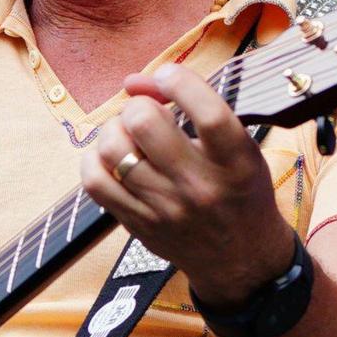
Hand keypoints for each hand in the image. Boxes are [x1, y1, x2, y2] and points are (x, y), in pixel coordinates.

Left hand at [80, 63, 295, 306]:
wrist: (241, 260)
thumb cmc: (241, 193)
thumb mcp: (242, 148)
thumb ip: (198, 108)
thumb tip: (133, 82)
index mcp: (236, 162)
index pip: (207, 112)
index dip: (178, 81)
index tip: (168, 76)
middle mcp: (201, 186)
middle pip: (145, 123)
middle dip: (139, 106)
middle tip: (147, 115)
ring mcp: (166, 209)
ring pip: (113, 149)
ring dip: (115, 130)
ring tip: (129, 136)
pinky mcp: (139, 225)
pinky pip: (95, 181)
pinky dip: (96, 159)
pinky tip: (113, 158)